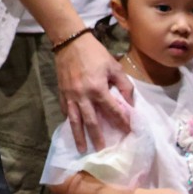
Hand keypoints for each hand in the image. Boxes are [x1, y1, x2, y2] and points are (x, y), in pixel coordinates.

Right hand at [56, 32, 132, 152]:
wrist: (70, 42)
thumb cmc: (95, 53)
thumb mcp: (114, 67)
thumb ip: (125, 85)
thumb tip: (130, 102)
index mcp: (98, 89)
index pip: (113, 111)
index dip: (121, 122)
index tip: (128, 132)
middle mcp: (83, 96)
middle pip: (91, 122)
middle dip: (98, 137)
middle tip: (103, 151)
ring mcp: (70, 96)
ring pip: (75, 121)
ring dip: (79, 136)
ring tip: (82, 149)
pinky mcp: (62, 93)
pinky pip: (65, 111)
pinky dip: (69, 121)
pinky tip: (73, 129)